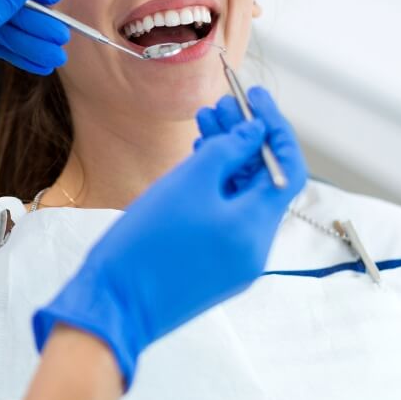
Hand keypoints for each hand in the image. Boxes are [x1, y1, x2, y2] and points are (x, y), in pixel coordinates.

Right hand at [32, 88, 306, 387]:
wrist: (114, 301)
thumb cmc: (147, 243)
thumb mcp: (188, 183)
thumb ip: (227, 151)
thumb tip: (255, 133)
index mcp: (256, 227)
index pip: (286, 168)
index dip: (274, 128)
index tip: (257, 98)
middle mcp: (254, 246)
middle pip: (262, 181)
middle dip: (245, 139)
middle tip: (222, 104)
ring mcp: (234, 259)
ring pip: (241, 197)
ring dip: (227, 159)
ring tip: (203, 122)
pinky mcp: (213, 265)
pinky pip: (225, 216)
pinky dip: (215, 185)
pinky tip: (196, 158)